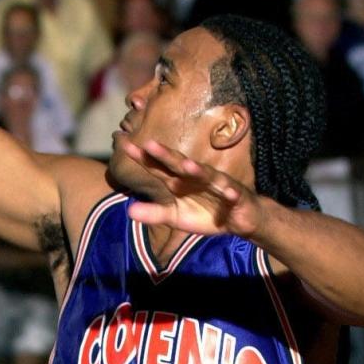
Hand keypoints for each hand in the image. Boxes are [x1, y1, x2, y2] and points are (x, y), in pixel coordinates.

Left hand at [122, 140, 261, 237]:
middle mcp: (196, 178)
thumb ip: (154, 213)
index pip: (159, 168)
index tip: (125, 147)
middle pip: (179, 165)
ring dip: (198, 170)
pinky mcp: (235, 196)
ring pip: (207, 176)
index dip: (143, 159)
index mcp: (180, 182)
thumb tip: (129, 211)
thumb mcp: (176, 217)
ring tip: (187, 165)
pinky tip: (229, 193)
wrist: (238, 219)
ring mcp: (217, 185)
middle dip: (166, 156)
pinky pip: (233, 194)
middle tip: (149, 144)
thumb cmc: (206, 214)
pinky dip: (231, 193)